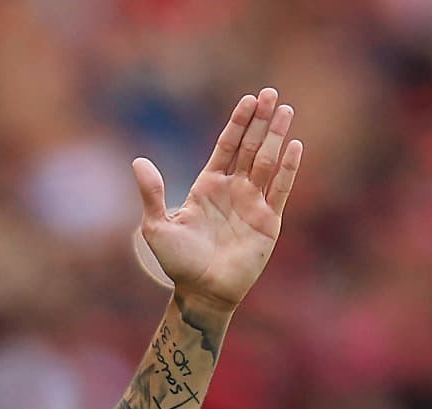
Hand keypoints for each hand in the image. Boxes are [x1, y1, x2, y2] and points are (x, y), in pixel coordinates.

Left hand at [133, 88, 302, 315]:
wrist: (201, 292)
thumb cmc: (177, 263)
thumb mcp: (157, 226)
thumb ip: (152, 193)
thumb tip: (138, 161)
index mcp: (208, 186)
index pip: (226, 147)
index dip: (238, 123)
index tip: (247, 100)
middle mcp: (233, 190)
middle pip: (250, 147)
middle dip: (260, 121)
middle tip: (270, 93)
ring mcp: (252, 204)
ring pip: (267, 162)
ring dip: (276, 136)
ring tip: (285, 109)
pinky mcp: (268, 221)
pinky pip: (279, 189)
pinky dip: (287, 168)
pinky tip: (294, 145)